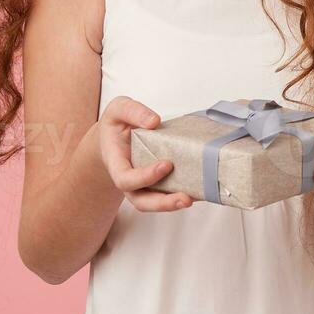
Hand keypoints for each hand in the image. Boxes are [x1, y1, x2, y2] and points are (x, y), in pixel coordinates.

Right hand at [98, 96, 195, 211]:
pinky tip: (199, 191)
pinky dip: (182, 194)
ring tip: (194, 199)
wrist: (113, 138)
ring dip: (174, 204)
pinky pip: (167, 194)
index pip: (126, 179)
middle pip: (141, 201)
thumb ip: (133, 111)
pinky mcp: (156, 184)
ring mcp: (142, 185)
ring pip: (154, 203)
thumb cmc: (116, 125)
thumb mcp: (119, 109)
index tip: (166, 164)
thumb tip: (154, 121)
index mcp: (116, 164)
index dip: (145, 176)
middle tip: (185, 198)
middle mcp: (128, 180)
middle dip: (163, 203)